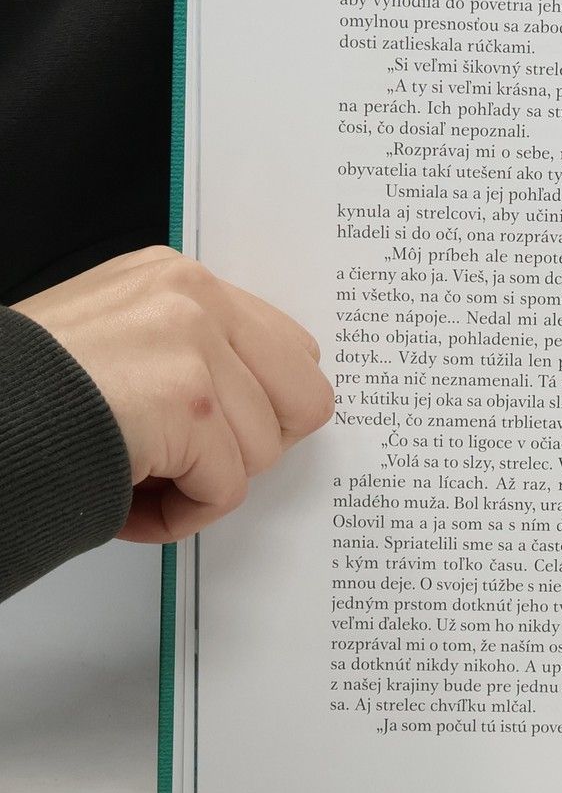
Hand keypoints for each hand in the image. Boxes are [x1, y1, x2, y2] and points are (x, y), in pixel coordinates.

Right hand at [13, 248, 335, 542]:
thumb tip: (259, 404)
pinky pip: (226, 489)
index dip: (259, 409)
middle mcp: (194, 296)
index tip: (218, 435)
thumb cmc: (25, 396)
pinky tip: (132, 501)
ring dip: (201, 486)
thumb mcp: (117, 338)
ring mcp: (194, 344)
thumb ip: (190, 351)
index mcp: (179, 277)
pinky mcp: (188, 403)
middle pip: (303, 400)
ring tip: (137, 478)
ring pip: (262, 453)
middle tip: (190, 463)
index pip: (290, 349)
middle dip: (251, 448)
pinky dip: (181, 515)